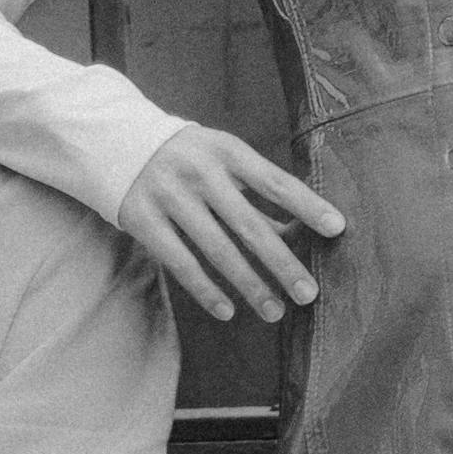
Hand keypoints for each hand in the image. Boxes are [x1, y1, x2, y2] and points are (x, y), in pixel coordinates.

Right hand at [114, 123, 343, 324]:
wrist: (114, 142)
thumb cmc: (187, 157)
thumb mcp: (223, 162)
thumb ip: (256, 196)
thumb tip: (300, 233)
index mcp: (228, 152)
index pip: (276, 182)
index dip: (308, 205)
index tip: (338, 228)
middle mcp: (200, 174)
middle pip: (249, 226)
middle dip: (282, 263)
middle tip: (309, 294)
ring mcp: (169, 197)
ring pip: (217, 250)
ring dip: (249, 285)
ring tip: (274, 311)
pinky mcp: (143, 220)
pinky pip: (180, 263)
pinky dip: (206, 290)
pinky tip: (228, 311)